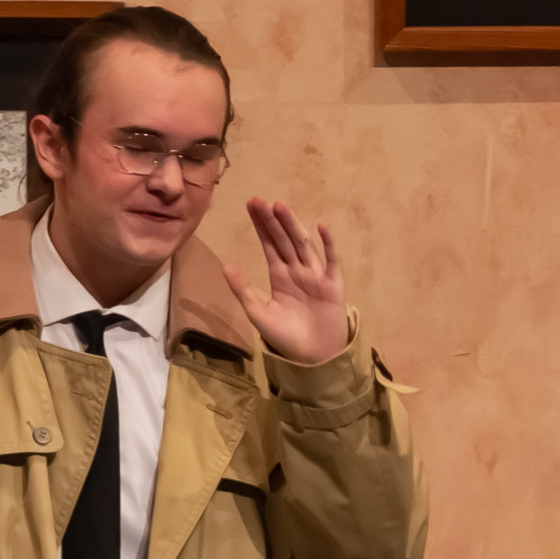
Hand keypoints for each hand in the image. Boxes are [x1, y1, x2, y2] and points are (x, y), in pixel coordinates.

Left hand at [222, 198, 348, 365]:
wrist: (312, 358)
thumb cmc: (286, 338)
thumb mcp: (259, 314)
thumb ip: (243, 291)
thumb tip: (226, 265)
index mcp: (280, 276)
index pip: (269, 245)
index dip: (261, 226)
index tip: (251, 205)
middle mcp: (298, 270)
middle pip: (284, 240)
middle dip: (272, 221)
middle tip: (260, 200)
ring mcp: (316, 275)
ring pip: (303, 245)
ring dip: (293, 226)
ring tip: (281, 206)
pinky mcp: (333, 285)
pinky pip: (332, 261)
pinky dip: (328, 245)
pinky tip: (321, 227)